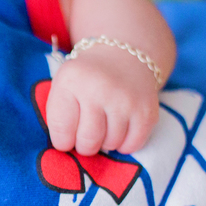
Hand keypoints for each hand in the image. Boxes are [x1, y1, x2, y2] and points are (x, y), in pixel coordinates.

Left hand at [45, 43, 159, 155]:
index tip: (67, 136)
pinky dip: (124, 144)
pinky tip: (120, 128)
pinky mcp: (147, 111)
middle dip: (84, 146)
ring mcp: (126, 100)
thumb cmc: (87, 78)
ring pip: (110, 145)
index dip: (62, 141)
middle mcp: (100, 89)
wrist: (125, 55)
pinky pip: (131, 146)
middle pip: (88, 142)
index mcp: (72, 81)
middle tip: (86, 135)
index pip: (61, 130)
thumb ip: (58, 116)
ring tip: (104, 125)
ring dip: (105, 143)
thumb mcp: (63, 85)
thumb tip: (66, 151)